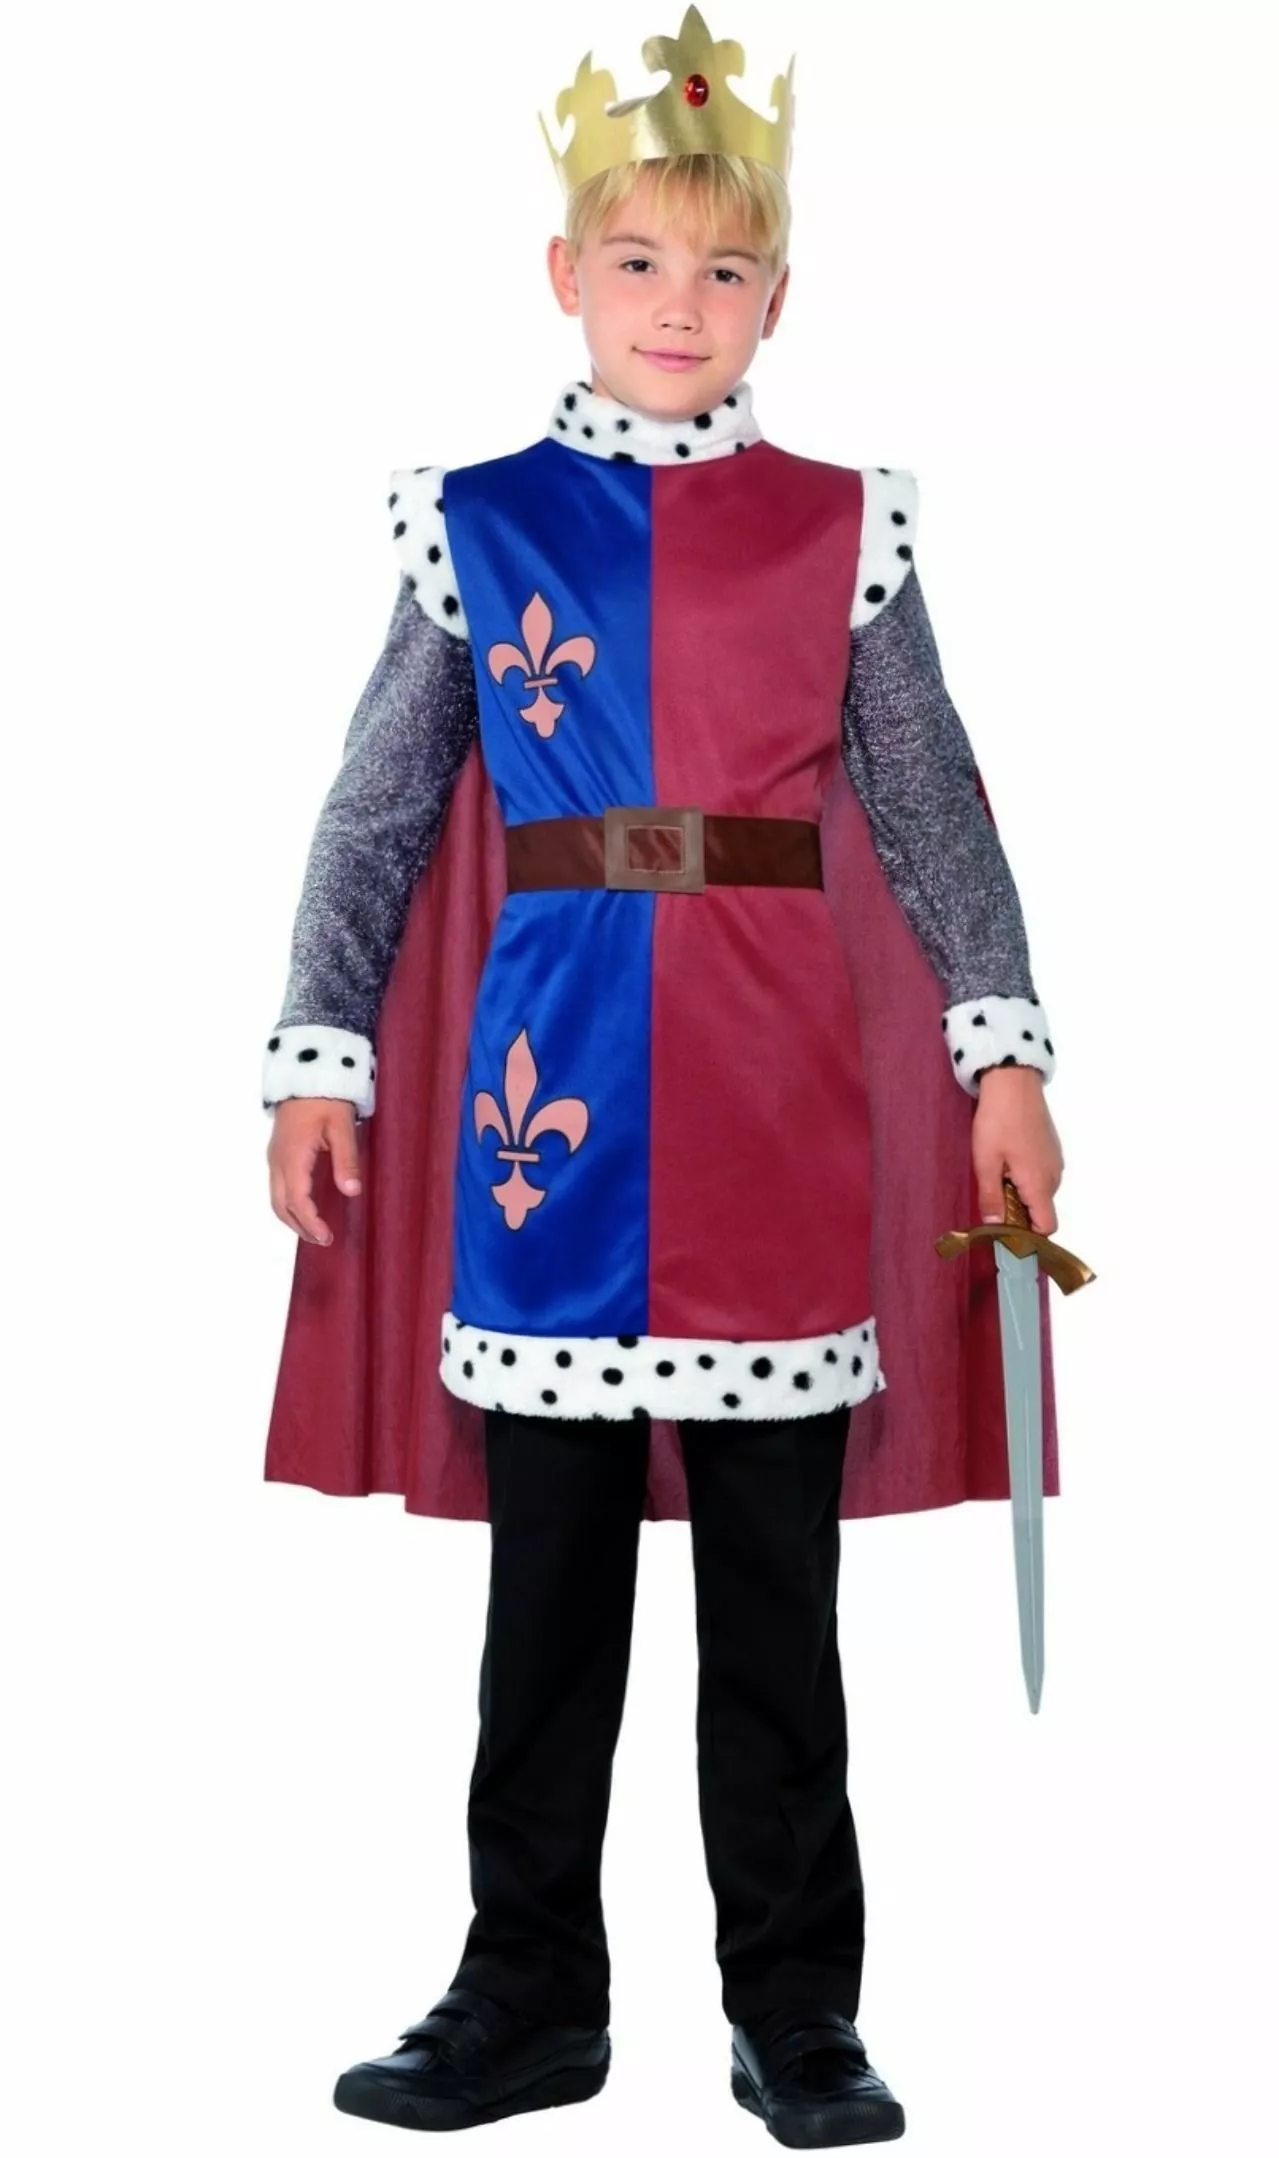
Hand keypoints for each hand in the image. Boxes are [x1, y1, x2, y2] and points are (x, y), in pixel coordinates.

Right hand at [267, 1098, 361, 1244]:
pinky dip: (288, 1204)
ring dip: (292, 1218)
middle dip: (299, 1227)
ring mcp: (274, 1157)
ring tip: (315, 1231)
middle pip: (280, 1205)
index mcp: (292, 1157)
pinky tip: (305, 1208)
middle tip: (323, 1240)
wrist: (305, 1074)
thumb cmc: (325, 1098)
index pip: (297, 1200)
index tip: (327, 1237)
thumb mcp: (342, 1127)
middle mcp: (277, 1161)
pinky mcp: (278, 1153)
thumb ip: (346, 1160)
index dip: (311, 1222)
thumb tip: (351, 1191)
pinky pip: (277, 1187)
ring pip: (275, 1198)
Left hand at [971, 1067, 1062, 1234]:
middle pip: (1041, 1210)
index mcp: (1040, 1184)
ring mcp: (1056, 1160)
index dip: (1029, 1236)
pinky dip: (1027, 1175)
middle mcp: (1054, 1176)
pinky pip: (1042, 1173)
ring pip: (1041, 1191)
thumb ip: (991, 1197)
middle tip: (992, 1196)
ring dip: (1021, 1192)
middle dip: (1019, 1212)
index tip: (1006, 1232)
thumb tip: (996, 1227)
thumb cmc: (997, 1122)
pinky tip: (1008, 1157)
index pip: (1048, 1227)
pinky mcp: (1052, 1147)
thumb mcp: (985, 1161)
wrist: (1014, 1081)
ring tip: (997, 1172)